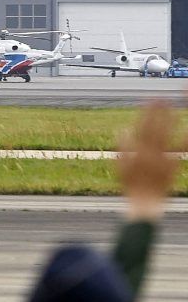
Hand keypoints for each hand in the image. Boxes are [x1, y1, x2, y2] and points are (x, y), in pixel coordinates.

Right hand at [117, 101, 184, 221]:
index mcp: (138, 153)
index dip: (147, 113)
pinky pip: (179, 151)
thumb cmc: (131, 187)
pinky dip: (183, 140)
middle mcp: (150, 154)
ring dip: (170, 122)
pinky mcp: (172, 166)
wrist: (145, 203)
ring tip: (173, 109)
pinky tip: (186, 132)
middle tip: (162, 98)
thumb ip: (122, 149)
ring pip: (166, 137)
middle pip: (155, 128)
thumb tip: (123, 130)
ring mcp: (163, 160)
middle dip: (158, 113)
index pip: (142, 128)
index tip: (150, 100)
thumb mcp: (121, 168)